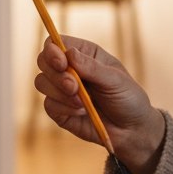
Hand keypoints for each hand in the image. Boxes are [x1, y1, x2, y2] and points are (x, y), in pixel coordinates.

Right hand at [33, 35, 164, 173]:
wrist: (131, 129)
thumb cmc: (127, 98)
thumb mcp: (115, 80)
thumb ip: (92, 68)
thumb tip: (69, 54)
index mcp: (83, 54)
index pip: (55, 43)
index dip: (52, 51)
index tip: (62, 64)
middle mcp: (69, 69)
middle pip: (43, 61)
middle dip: (56, 75)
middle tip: (74, 87)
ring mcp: (61, 90)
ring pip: (41, 82)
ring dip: (60, 93)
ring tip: (83, 103)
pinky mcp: (58, 110)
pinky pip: (48, 105)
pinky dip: (65, 109)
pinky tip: (82, 112)